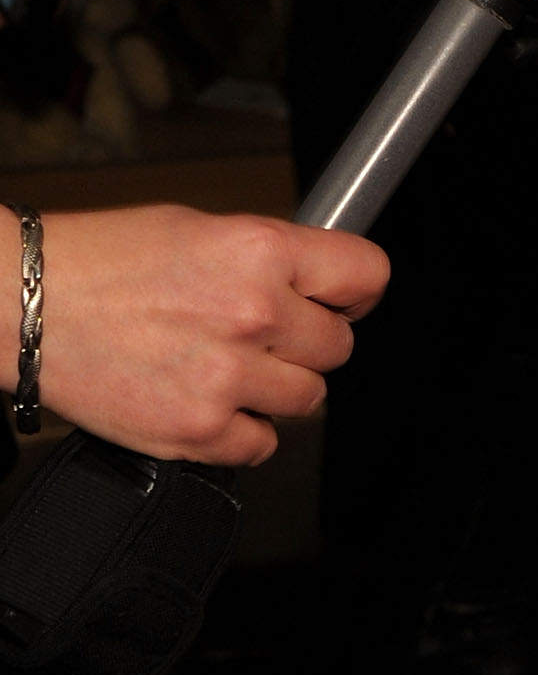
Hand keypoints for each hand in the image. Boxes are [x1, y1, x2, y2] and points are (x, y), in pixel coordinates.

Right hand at [10, 206, 390, 465]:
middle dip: (305, 342)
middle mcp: (252, 313)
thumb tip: (322, 285)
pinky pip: (262, 444)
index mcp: (258, 251)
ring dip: (276, 388)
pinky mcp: (199, 431)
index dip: (354, 291)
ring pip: (309, 399)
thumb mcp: (198, 229)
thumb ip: (268, 260)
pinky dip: (241, 430)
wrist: (24, 305)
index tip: (341, 301)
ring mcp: (228, 377)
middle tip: (259, 335)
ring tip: (224, 365)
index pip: (367, 276)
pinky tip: (205, 400)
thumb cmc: (97, 262)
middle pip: (339, 346)